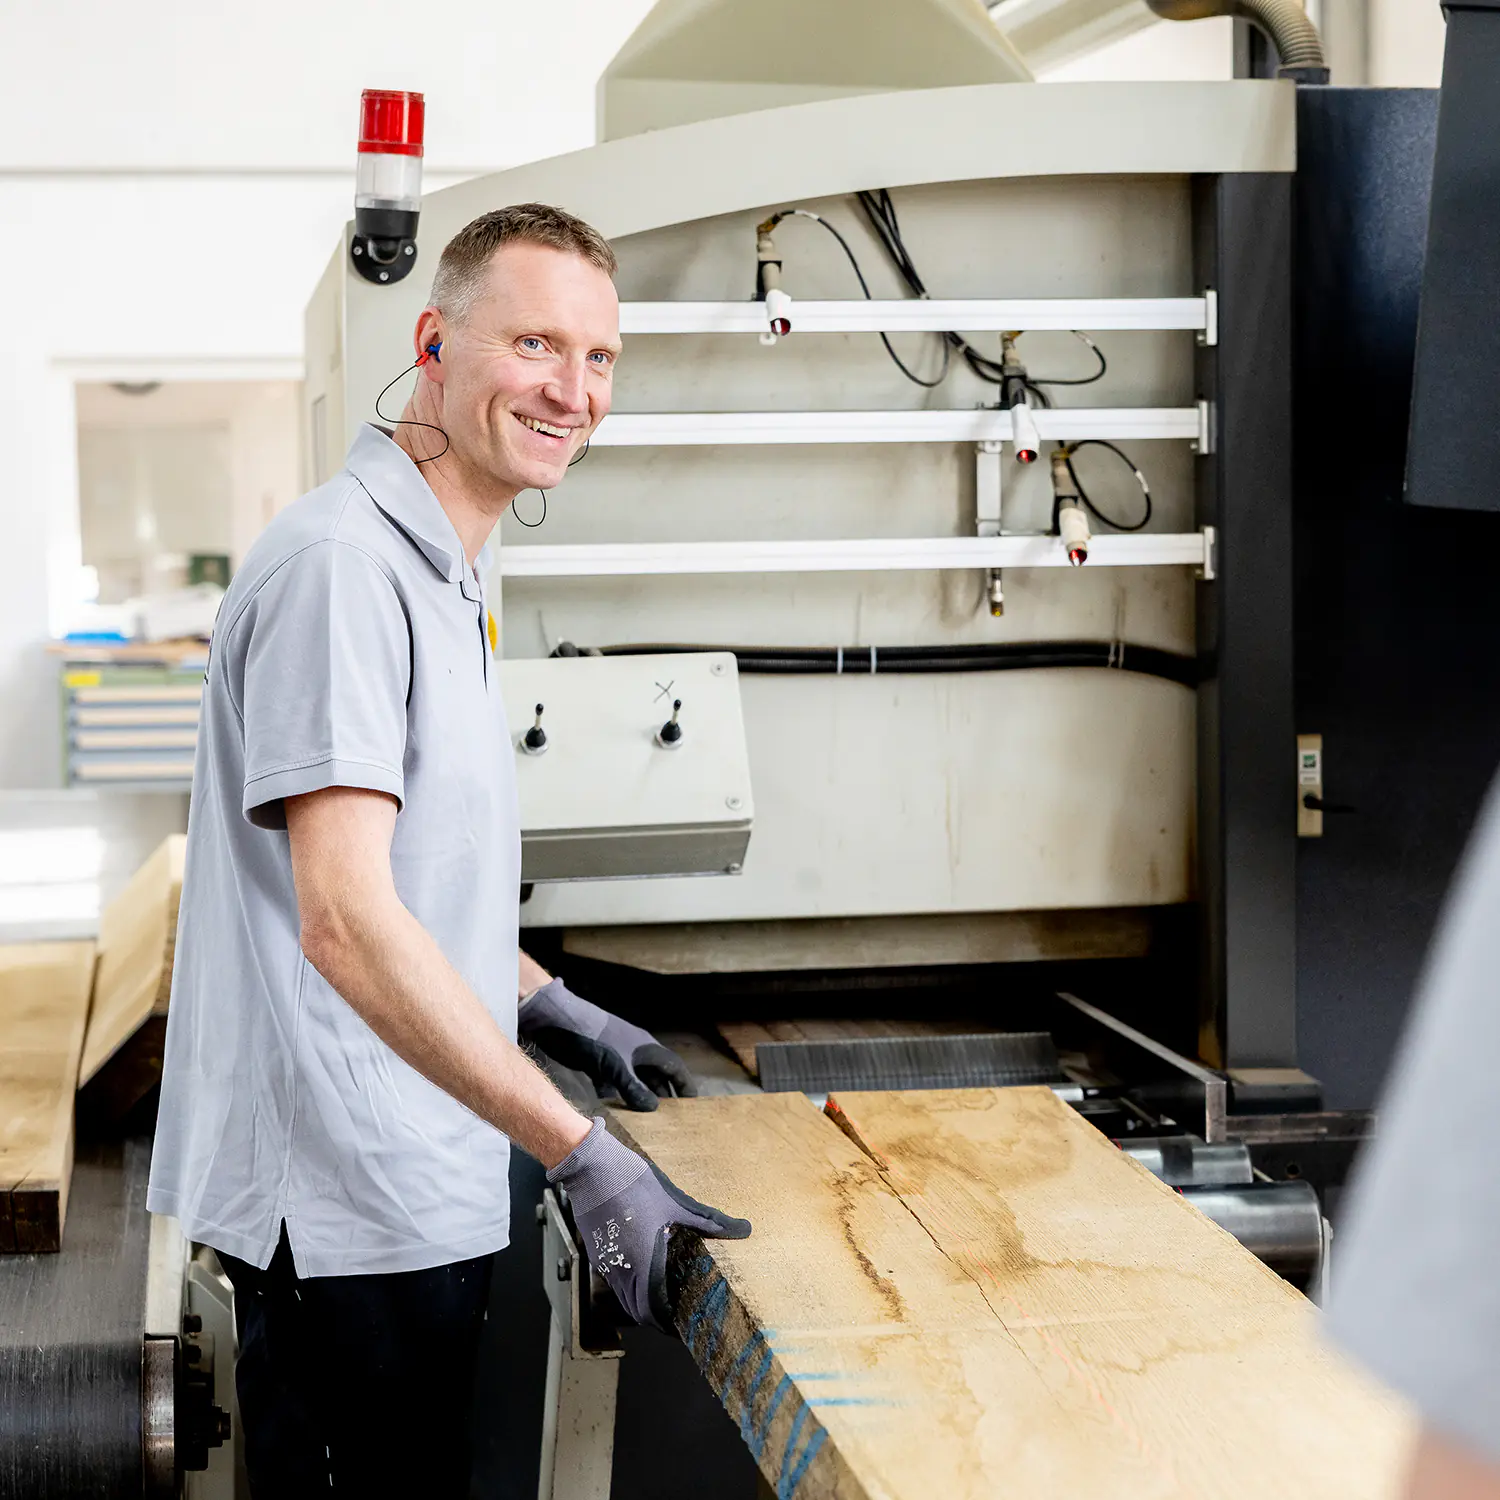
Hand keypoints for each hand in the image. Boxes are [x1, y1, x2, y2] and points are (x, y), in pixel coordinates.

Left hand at [518, 978, 696, 1110]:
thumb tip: (653, 1109)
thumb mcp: (615, 1065)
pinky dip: (615, 1096)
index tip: (693, 1105)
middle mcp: (635, 1053)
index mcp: (646, 1048)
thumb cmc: (593, 1036)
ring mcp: (616, 1058)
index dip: (684, 1085)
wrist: (558, 1020)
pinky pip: (612, 1084)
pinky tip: (615, 1112)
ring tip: (645, 1122)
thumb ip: (634, 1088)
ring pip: (634, 1082)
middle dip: (663, 1097)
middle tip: (670, 1121)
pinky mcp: (598, 1063)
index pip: (673, 1068)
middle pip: (655, 1077)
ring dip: (638, 1099)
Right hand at [547, 1118, 751, 1329]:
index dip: (666, 1325)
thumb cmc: (633, 1183)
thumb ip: (709, 1221)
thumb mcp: (676, 1202)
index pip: (650, 1312)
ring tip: (663, 1290)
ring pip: (623, 1296)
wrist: (591, 1166)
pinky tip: (644, 1264)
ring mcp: (605, 1262)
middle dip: (656, 1317)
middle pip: (636, 1310)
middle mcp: (620, 1270)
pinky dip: (629, 1283)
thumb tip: (745, 1229)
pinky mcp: (597, 1250)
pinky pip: (614, 1278)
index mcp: (642, 1263)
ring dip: (641, 1300)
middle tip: (676, 1312)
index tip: (681, 1326)